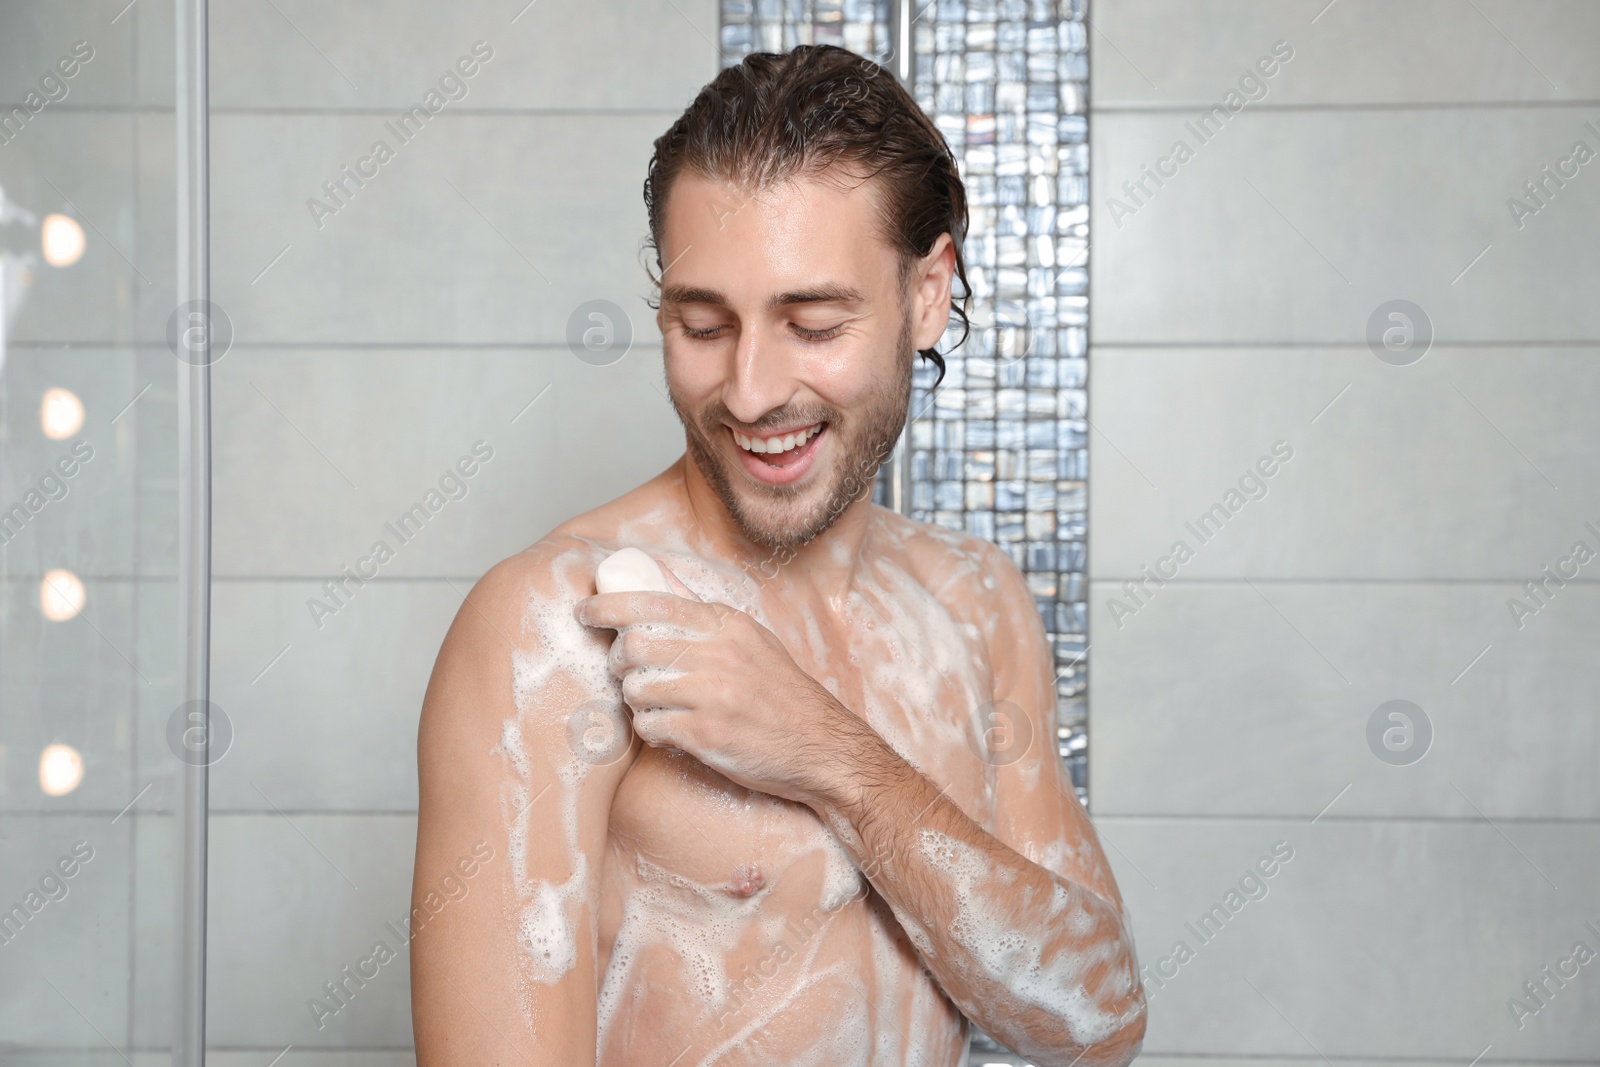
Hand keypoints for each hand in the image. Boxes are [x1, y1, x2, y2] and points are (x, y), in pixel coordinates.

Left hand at [574, 561, 851, 806]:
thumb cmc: (781, 693)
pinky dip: (651, 730)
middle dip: (620, 661)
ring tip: (656, 705)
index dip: (609, 606)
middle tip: (627, 672)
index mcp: (727, 625)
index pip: (654, 603)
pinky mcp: (707, 735)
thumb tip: (658, 574)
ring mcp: (712, 696)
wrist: (822, 746)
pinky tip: (670, 731)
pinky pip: (649, 727)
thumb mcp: (750, 639)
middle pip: (635, 646)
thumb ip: (701, 610)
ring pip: (636, 689)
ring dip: (636, 700)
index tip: (586, 612)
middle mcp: (719, 655)